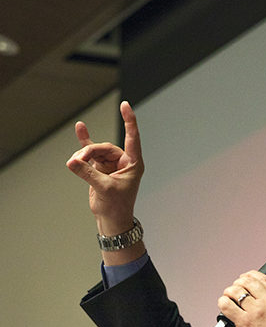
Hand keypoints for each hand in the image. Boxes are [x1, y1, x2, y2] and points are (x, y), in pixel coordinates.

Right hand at [66, 101, 143, 235]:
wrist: (112, 220)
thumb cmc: (116, 207)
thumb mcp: (104, 189)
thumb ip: (88, 173)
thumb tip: (72, 162)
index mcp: (133, 164)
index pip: (132, 137)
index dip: (129, 121)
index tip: (125, 105)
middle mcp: (123, 162)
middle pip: (104, 147)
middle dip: (90, 152)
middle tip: (77, 161)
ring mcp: (111, 164)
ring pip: (94, 151)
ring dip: (83, 156)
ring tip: (74, 163)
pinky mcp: (99, 168)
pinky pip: (90, 153)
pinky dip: (84, 143)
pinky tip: (80, 128)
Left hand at [218, 271, 265, 326]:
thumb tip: (263, 295)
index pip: (263, 278)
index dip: (250, 276)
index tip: (245, 279)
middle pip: (247, 281)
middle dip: (238, 283)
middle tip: (235, 290)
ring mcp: (256, 311)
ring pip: (235, 290)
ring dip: (229, 293)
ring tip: (229, 300)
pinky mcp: (244, 322)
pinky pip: (226, 305)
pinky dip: (223, 304)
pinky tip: (225, 309)